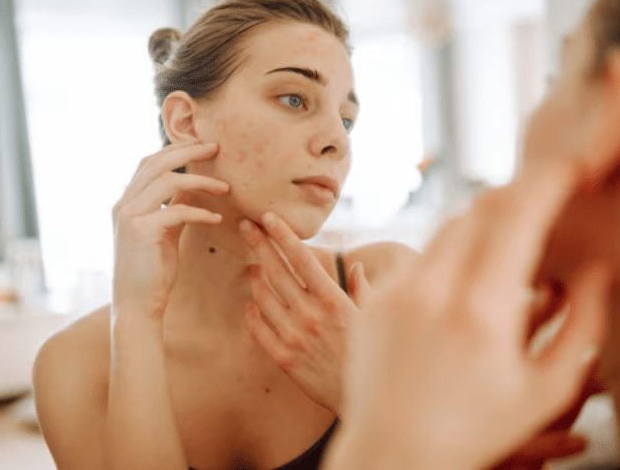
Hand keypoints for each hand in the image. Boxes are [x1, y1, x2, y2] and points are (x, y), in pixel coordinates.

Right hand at [111, 141, 228, 319]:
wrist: (137, 306)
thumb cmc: (153, 271)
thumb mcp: (166, 232)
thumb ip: (174, 207)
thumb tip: (192, 186)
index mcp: (127, 202)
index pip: (149, 163)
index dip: (175, 149)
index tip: (202, 145)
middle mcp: (123, 205)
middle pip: (156, 163)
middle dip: (188, 151)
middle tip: (216, 148)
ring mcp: (129, 217)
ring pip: (167, 181)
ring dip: (200, 181)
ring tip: (225, 188)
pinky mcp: (141, 231)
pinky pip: (176, 211)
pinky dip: (199, 211)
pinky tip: (216, 218)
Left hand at [238, 213, 362, 414]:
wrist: (366, 402)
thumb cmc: (373, 355)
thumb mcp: (374, 319)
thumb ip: (362, 289)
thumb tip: (356, 267)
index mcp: (334, 300)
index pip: (302, 259)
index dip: (283, 235)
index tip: (269, 217)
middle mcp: (311, 315)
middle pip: (276, 271)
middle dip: (259, 244)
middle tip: (245, 226)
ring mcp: (294, 337)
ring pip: (262, 297)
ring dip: (254, 277)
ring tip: (251, 266)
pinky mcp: (283, 358)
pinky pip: (258, 329)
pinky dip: (252, 312)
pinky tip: (251, 303)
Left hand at [324, 159, 611, 469]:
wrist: (393, 449)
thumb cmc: (477, 428)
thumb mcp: (546, 388)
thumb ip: (584, 325)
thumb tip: (602, 269)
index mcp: (481, 312)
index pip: (516, 216)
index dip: (546, 181)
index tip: (568, 168)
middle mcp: (432, 292)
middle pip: (479, 208)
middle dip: (517, 195)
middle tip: (543, 202)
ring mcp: (396, 292)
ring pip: (446, 227)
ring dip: (483, 223)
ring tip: (507, 245)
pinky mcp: (375, 299)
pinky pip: (420, 255)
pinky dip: (451, 252)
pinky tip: (466, 279)